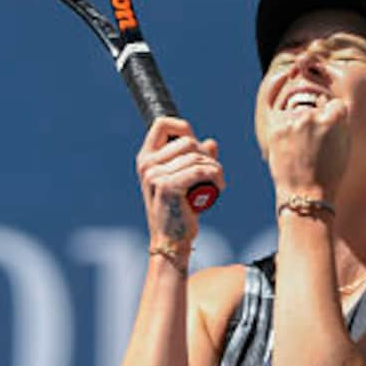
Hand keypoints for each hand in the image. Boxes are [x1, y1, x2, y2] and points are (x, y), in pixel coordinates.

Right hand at [135, 117, 225, 248]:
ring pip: (197, 156)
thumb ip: (196, 160)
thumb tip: (211, 142)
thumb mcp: (186, 181)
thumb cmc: (179, 211)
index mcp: (146, 159)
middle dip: (206, 155)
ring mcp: (155, 175)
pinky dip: (216, 176)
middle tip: (213, 173)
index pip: (162, 124)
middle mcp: (147, 165)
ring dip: (215, 168)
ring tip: (218, 183)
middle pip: (187, 141)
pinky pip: (201, 170)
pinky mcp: (168, 186)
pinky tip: (220, 187)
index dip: (183, 128)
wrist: (172, 241)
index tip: (196, 145)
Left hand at [266, 98, 349, 200]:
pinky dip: (284, 130)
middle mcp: (312, 116)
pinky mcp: (276, 130)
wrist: (305, 193)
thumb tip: (328, 104)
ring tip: (301, 149)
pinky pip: (281, 122)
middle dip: (315, 122)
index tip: (330, 131)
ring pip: (297, 115)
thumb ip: (340, 123)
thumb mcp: (345, 147)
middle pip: (314, 109)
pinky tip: (290, 142)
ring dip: (299, 126)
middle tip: (314, 145)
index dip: (333, 118)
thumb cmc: (329, 173)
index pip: (335, 104)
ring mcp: (292, 123)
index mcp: (333, 119)